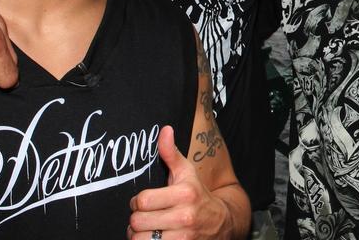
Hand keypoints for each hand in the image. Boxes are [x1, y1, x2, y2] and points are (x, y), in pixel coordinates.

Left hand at [128, 125, 234, 239]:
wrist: (222, 223)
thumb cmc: (198, 195)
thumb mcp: (187, 173)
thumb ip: (171, 153)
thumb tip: (165, 130)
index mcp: (185, 193)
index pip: (142, 200)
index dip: (138, 201)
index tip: (144, 201)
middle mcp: (185, 216)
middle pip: (137, 221)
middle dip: (137, 219)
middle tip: (145, 216)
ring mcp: (182, 237)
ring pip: (139, 239)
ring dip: (139, 235)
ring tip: (147, 229)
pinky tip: (154, 239)